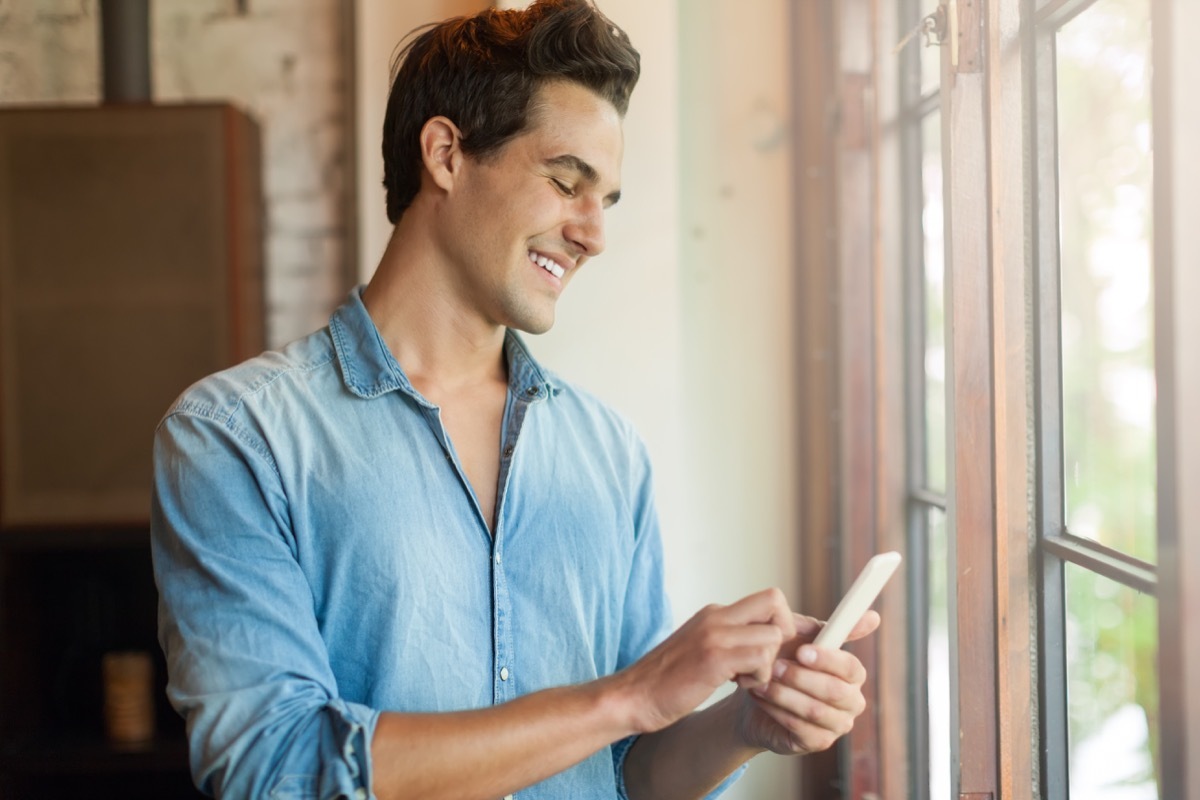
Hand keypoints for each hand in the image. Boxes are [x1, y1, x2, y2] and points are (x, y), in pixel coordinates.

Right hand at [617, 588, 796, 733]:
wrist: (632, 696)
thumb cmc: (666, 681)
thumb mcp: (700, 649)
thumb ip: (728, 640)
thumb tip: (763, 643)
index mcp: (714, 613)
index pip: (768, 599)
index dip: (780, 624)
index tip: (768, 653)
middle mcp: (716, 616)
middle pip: (775, 601)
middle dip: (784, 634)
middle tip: (766, 662)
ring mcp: (714, 634)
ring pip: (772, 634)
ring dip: (769, 664)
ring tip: (746, 680)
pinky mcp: (712, 658)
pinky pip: (760, 658)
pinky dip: (759, 678)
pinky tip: (736, 687)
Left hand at [734, 610, 880, 754]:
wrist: (755, 694)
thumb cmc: (782, 661)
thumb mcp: (799, 638)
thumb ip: (827, 629)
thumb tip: (874, 618)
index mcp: (852, 673)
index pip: (850, 667)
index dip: (827, 659)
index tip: (801, 651)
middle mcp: (851, 701)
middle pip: (834, 691)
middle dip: (801, 678)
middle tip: (774, 667)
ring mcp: (837, 724)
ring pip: (815, 710)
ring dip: (784, 694)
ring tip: (761, 682)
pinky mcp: (819, 742)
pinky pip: (800, 728)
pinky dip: (777, 710)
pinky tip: (761, 697)